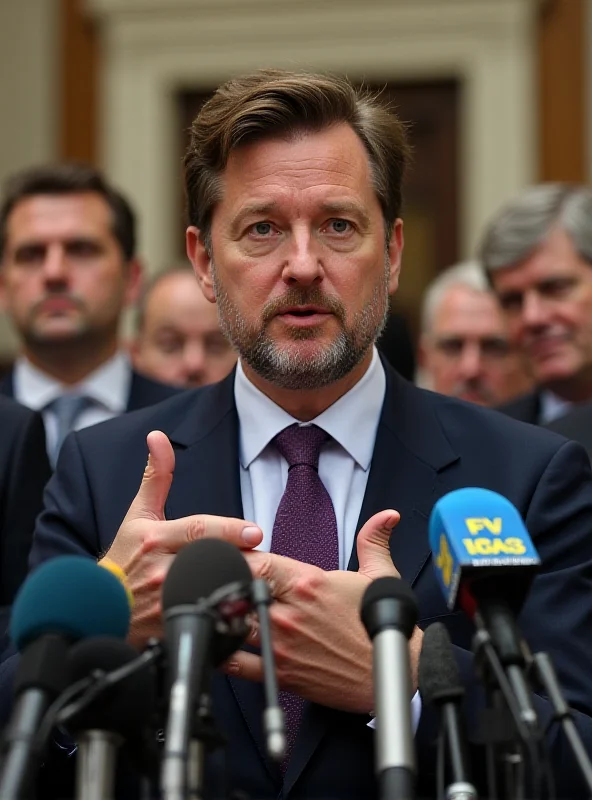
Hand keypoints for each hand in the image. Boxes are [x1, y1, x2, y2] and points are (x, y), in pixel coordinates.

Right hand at [100, 430, 262, 646]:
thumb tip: (158, 437)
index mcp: (154, 538)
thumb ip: (156, 476)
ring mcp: (164, 600)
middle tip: (270, 561)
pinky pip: (204, 618)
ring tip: (263, 583)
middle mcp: (159, 569)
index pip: (198, 530)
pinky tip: (243, 612)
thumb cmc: (125, 557)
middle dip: (242, 560)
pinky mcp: (169, 624)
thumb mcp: (138, 514)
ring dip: (237, 586)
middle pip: (210, 561)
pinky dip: (224, 616)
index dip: (229, 531)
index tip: (256, 532)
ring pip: (210, 591)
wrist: (98, 605)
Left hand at [226, 508, 422, 711]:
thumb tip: (387, 516)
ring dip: (223, 616)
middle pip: (238, 590)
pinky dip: (222, 653)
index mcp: (308, 583)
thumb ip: (372, 540)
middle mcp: (290, 612)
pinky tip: (219, 644)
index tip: (230, 556)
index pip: (256, 561)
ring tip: (216, 609)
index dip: (237, 556)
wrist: (396, 674)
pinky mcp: (281, 674)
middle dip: (225, 584)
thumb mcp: (380, 575)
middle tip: (215, 582)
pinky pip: (237, 664)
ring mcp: (282, 645)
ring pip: (232, 624)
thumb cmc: (380, 626)